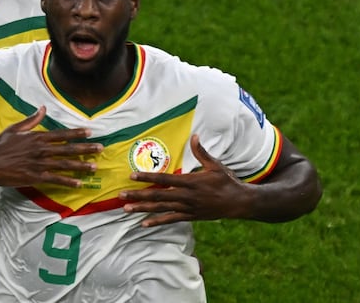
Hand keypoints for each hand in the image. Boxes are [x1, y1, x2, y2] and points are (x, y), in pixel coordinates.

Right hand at [0, 106, 102, 187]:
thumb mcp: (15, 128)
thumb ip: (32, 119)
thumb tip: (43, 108)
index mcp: (36, 137)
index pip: (61, 134)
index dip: (76, 133)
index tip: (90, 132)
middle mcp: (40, 150)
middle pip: (67, 149)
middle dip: (86, 149)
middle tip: (101, 149)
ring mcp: (38, 164)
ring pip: (64, 164)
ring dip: (81, 166)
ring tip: (95, 167)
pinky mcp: (34, 177)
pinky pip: (55, 179)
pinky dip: (68, 181)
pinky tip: (79, 183)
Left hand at [119, 134, 254, 226]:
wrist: (239, 203)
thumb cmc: (226, 181)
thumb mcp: (215, 165)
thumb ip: (201, 152)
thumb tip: (194, 136)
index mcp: (191, 182)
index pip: (164, 179)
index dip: (147, 177)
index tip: (132, 176)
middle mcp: (186, 196)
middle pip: (158, 196)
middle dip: (138, 195)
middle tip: (120, 195)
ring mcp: (187, 208)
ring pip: (161, 209)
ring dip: (142, 209)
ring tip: (126, 209)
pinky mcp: (190, 216)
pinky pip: (170, 220)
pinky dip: (156, 222)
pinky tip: (143, 224)